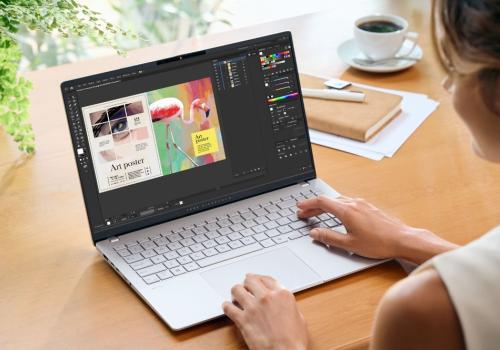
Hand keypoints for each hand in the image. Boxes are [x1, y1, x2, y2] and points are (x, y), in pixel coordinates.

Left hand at [222, 274, 308, 349]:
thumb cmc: (293, 341)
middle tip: (245, 287)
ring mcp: (253, 307)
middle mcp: (267, 298)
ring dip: (236, 292)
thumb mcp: (299, 318)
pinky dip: (226, 307)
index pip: (267, 279)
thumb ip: (288, 306)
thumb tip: (284, 306)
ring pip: (237, 290)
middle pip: (250, 280)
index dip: (260, 279)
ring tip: (236, 297)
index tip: (256, 280)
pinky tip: (228, 307)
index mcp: (282, 295)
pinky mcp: (243, 320)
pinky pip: (228, 308)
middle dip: (247, 283)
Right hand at [297, 195, 457, 263]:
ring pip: (338, 200)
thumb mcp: (349, 244)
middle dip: (314, 207)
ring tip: (318, 214)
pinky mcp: (369, 207)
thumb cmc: (379, 243)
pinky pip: (347, 202)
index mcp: (347, 210)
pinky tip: (337, 214)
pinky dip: (337, 206)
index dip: (308, 204)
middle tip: (304, 214)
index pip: (322, 202)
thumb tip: (314, 233)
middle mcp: (354, 203)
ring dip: (325, 206)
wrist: (402, 239)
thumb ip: (329, 237)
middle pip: (329, 200)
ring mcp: (362, 204)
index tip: (299, 208)